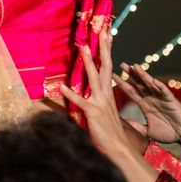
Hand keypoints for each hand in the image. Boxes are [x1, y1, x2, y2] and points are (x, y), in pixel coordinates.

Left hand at [61, 30, 158, 181]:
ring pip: (93, 78)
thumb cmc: (111, 134)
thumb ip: (99, 103)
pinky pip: (79, 101)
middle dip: (103, 49)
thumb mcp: (104, 114)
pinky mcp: (92, 113)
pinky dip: (70, 93)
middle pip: (105, 67)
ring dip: (87, 62)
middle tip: (102, 31)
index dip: (108, 51)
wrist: (119, 150)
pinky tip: (61, 86)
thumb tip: (92, 95)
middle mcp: (105, 95)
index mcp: (108, 94)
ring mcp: (100, 103)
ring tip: (82, 47)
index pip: (108, 68)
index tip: (108, 35)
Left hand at [116, 61, 180, 147]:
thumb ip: (136, 126)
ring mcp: (161, 98)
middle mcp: (151, 98)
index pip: (131, 92)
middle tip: (122, 64)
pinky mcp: (171, 100)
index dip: (122, 84)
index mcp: (145, 104)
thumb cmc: (168, 133)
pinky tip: (153, 80)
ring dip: (143, 75)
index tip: (113, 76)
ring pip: (150, 84)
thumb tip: (123, 123)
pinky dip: (159, 86)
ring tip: (135, 66)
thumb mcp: (148, 131)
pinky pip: (164, 92)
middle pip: (139, 84)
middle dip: (131, 74)